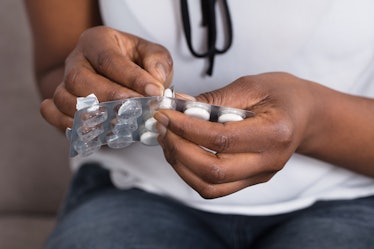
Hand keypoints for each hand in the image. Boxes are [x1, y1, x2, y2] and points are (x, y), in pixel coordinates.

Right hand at [41, 26, 172, 130]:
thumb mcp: (153, 55)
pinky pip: (52, 113)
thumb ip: (158, 63)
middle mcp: (76, 60)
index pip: (109, 59)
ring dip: (91, 115)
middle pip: (79, 79)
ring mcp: (64, 82)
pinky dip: (68, 125)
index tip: (154, 92)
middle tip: (136, 110)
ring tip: (119, 123)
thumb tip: (155, 80)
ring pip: (64, 99)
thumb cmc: (137, 63)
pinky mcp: (59, 103)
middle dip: (110, 98)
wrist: (120, 77)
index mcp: (98, 41)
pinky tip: (94, 130)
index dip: (131, 78)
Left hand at [154, 72, 315, 197]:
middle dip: (178, 149)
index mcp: (274, 133)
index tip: (165, 114)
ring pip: (210, 186)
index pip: (221, 139)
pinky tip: (182, 152)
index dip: (186, 127)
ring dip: (180, 164)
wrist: (306, 114)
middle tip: (162, 127)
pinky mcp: (251, 180)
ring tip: (168, 139)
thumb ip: (214, 98)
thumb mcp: (251, 85)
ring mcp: (260, 175)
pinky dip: (190, 173)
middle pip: (212, 171)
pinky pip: (214, 188)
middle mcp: (269, 161)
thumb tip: (178, 106)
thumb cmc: (283, 95)